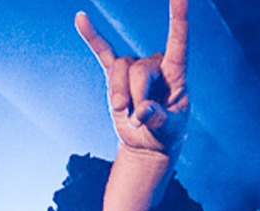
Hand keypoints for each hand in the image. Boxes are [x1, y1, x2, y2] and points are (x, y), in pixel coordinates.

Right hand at [76, 1, 188, 156]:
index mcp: (175, 73)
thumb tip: (143, 110)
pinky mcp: (115, 75)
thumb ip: (159, 119)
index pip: (178, 41)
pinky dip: (92, 37)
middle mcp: (155, 65)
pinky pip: (102, 52)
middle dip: (137, 95)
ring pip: (120, 69)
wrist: (149, 144)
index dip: (179, 18)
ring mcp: (133, 68)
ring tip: (126, 114)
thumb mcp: (169, 131)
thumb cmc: (166, 133)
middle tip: (139, 119)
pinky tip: (80, 19)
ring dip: (119, 94)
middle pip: (139, 69)